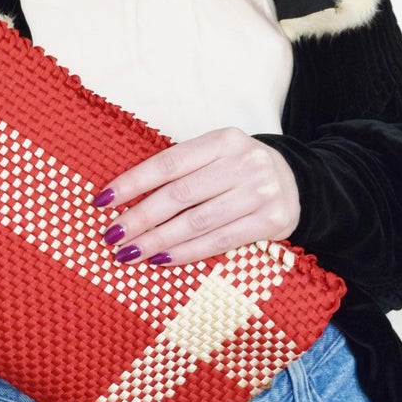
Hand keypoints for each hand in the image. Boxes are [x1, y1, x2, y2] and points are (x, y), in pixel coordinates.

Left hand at [93, 128, 300, 267]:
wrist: (299, 184)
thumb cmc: (240, 172)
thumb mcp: (217, 157)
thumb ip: (182, 170)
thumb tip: (124, 197)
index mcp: (223, 140)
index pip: (168, 162)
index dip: (133, 182)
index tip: (102, 200)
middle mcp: (244, 163)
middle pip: (179, 195)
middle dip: (139, 218)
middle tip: (111, 236)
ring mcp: (260, 193)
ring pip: (197, 222)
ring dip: (157, 241)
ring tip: (129, 253)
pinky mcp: (271, 222)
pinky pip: (219, 242)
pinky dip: (186, 253)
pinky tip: (162, 260)